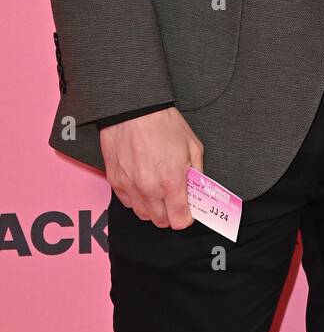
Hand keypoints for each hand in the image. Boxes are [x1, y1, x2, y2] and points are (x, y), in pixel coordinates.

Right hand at [99, 107, 202, 228]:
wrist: (134, 110)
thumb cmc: (163, 123)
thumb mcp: (192, 145)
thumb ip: (197, 171)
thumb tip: (199, 189)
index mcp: (172, 181)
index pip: (179, 220)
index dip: (186, 217)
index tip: (188, 210)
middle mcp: (150, 189)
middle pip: (161, 221)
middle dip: (170, 214)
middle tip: (174, 199)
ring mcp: (130, 187)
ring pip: (143, 215)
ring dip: (153, 209)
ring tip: (158, 191)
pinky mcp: (115, 182)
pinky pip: (128, 203)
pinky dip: (137, 199)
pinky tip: (143, 184)